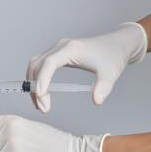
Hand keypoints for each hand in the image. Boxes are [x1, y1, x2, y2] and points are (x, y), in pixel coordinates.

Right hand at [27, 22, 146, 112]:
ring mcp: (57, 49)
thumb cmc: (113, 56)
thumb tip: (96, 102)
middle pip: (37, 65)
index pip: (50, 63)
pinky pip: (40, 65)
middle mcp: (60, 47)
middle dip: (36, 87)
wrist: (117, 44)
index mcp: (71, 49)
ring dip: (33, 84)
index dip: (42, 79)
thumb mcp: (111, 73)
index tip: (41, 95)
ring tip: (39, 104)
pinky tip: (42, 93)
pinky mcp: (57, 53)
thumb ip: (103, 88)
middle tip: (42, 107)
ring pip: (35, 65)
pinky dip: (37, 79)